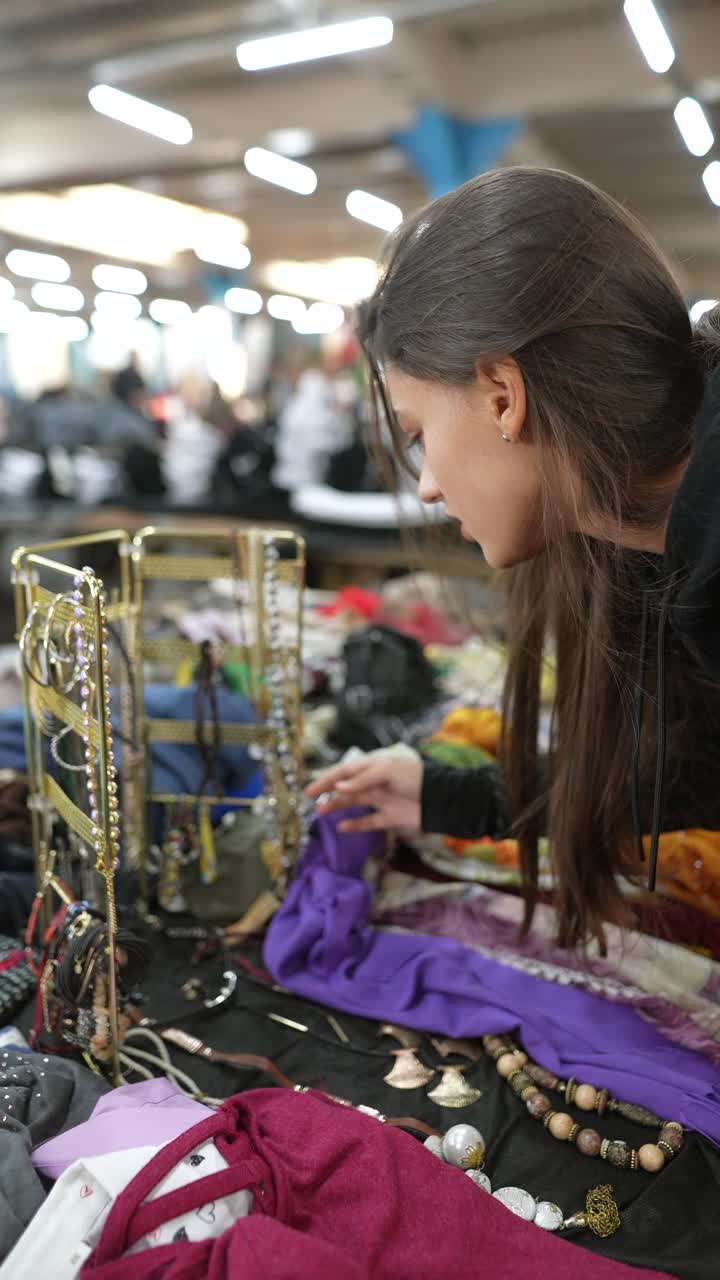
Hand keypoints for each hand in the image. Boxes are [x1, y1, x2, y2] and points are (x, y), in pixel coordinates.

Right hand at [305, 750, 423, 833]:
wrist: (441, 799)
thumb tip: (339, 788)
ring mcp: (383, 799)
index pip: (346, 771)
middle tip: (308, 799)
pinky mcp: (391, 817)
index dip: (327, 779)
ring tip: (320, 813)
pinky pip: (369, 822)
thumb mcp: (387, 770)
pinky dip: (355, 825)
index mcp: (375, 765)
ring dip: (336, 806)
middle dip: (327, 791)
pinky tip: (341, 828)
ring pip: (354, 803)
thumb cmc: (415, 777)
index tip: (310, 789)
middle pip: (347, 786)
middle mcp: (377, 781)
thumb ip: (362, 779)